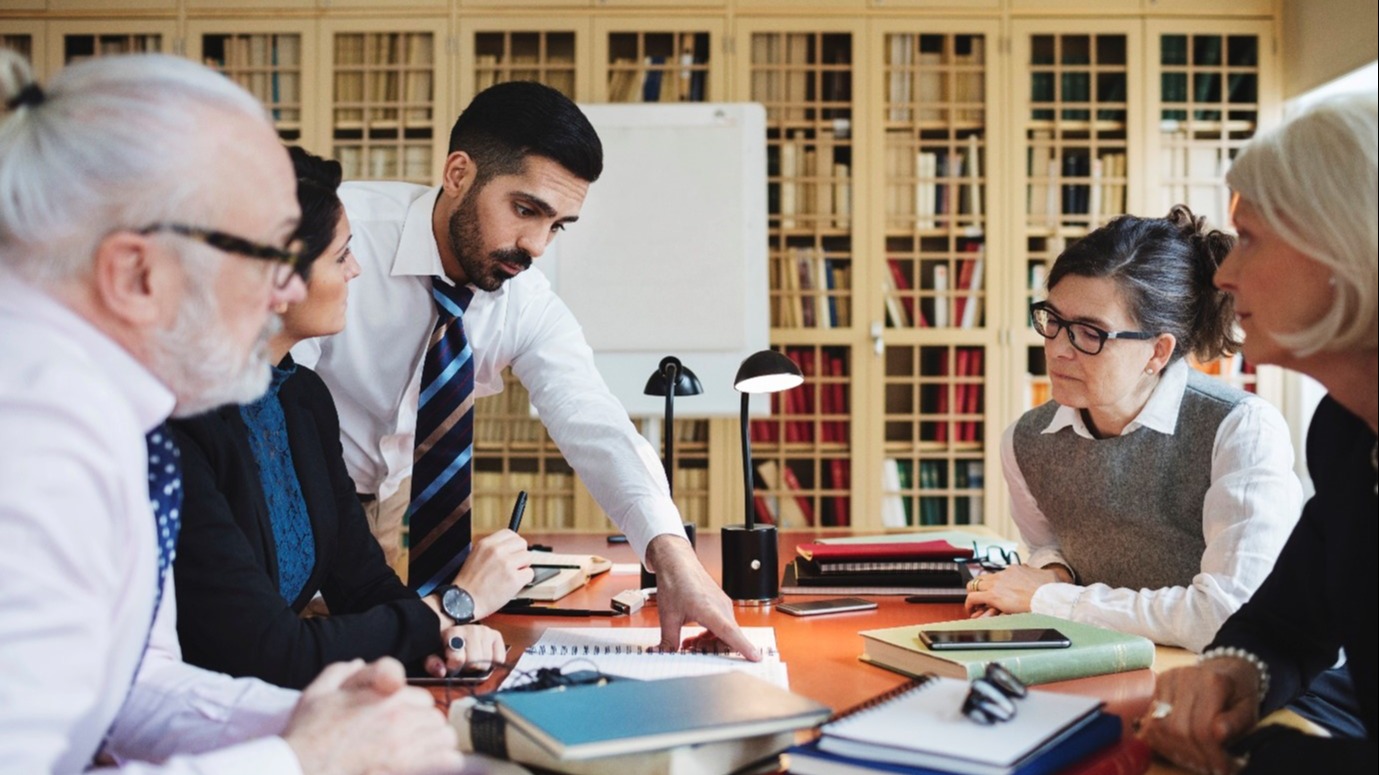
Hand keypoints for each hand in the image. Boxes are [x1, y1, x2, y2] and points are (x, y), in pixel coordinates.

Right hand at [283, 658, 462, 774]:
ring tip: (421, 754)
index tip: (402, 718)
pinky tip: (433, 766)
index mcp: (384, 694)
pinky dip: (445, 762)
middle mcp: (399, 715)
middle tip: (409, 739)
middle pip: (435, 716)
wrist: (299, 767)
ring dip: (436, 744)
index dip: (412, 708)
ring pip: (444, 736)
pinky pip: (447, 760)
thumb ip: (342, 671)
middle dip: (424, 726)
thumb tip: (359, 663)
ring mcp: (405, 743)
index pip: (421, 696)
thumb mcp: (318, 692)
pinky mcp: (406, 768)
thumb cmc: (307, 733)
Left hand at [424, 624, 507, 677]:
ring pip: (487, 662)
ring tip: (471, 659)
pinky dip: (492, 662)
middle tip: (462, 663)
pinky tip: (483, 657)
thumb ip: (432, 663)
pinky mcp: (496, 635)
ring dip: (479, 665)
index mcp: (453, 633)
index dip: (454, 667)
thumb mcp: (432, 653)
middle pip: (475, 662)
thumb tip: (441, 671)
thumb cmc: (444, 645)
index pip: (458, 659)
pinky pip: (499, 658)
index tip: (450, 665)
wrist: (456, 632)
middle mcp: (471, 629)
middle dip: (467, 667)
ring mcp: (485, 631)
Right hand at [450, 529, 532, 618]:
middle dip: (520, 554)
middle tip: (514, 564)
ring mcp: (506, 564)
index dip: (513, 544)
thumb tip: (509, 547)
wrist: (463, 602)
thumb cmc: (468, 584)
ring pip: (528, 557)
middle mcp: (497, 551)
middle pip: (522, 543)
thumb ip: (492, 549)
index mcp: (486, 544)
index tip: (513, 551)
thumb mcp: (475, 556)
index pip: (510, 533)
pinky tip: (512, 584)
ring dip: (523, 567)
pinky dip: (524, 580)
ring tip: (511, 575)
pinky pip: (530, 574)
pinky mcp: (514, 579)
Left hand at [645, 534, 760, 660]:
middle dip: (713, 650)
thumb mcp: (668, 616)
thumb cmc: (675, 582)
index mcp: (709, 609)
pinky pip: (723, 625)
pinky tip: (697, 636)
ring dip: (711, 642)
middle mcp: (721, 607)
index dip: (743, 647)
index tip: (755, 657)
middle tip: (692, 651)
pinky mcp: (721, 603)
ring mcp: (723, 605)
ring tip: (691, 643)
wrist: (677, 562)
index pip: (730, 633)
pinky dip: (713, 634)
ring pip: (726, 632)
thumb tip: (666, 654)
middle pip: (729, 638)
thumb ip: (669, 640)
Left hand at [962, 564, 1063, 615]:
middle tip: (979, 597)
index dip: (993, 584)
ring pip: (974, 585)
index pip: (997, 575)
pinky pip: (973, 597)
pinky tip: (971, 611)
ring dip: (972, 594)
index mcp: (1014, 570)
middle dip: (979, 587)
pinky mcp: (993, 596)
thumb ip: (1038, 573)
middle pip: (982, 578)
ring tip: (973, 605)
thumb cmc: (1050, 590)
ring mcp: (996, 584)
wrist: (1047, 597)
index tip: (994, 591)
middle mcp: (1003, 575)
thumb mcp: (1046, 575)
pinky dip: (969, 604)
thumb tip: (1036, 571)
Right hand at [1137, 661, 1260, 774]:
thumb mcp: (1249, 710)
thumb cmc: (1238, 694)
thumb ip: (1236, 723)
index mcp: (1213, 682)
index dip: (1211, 755)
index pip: (1203, 728)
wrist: (1226, 669)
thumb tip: (1219, 734)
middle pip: (1179, 729)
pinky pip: (1150, 722)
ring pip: (1160, 727)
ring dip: (1175, 751)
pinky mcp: (1156, 687)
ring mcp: (1166, 680)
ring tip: (1193, 761)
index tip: (1223, 769)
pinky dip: (1161, 742)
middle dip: (1194, 756)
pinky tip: (1178, 750)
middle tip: (1208, 768)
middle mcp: (1185, 677)